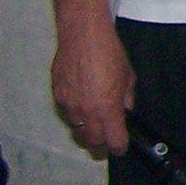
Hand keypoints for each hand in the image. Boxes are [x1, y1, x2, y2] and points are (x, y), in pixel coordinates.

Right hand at [52, 16, 134, 155]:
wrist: (83, 36)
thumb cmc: (110, 54)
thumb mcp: (128, 78)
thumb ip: (126, 100)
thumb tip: (124, 112)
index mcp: (108, 109)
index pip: (113, 141)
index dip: (119, 147)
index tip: (120, 147)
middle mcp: (87, 111)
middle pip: (91, 142)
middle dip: (100, 145)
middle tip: (106, 141)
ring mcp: (69, 105)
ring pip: (76, 129)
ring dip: (86, 130)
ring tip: (93, 122)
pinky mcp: (57, 96)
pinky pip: (67, 114)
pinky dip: (74, 115)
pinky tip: (81, 104)